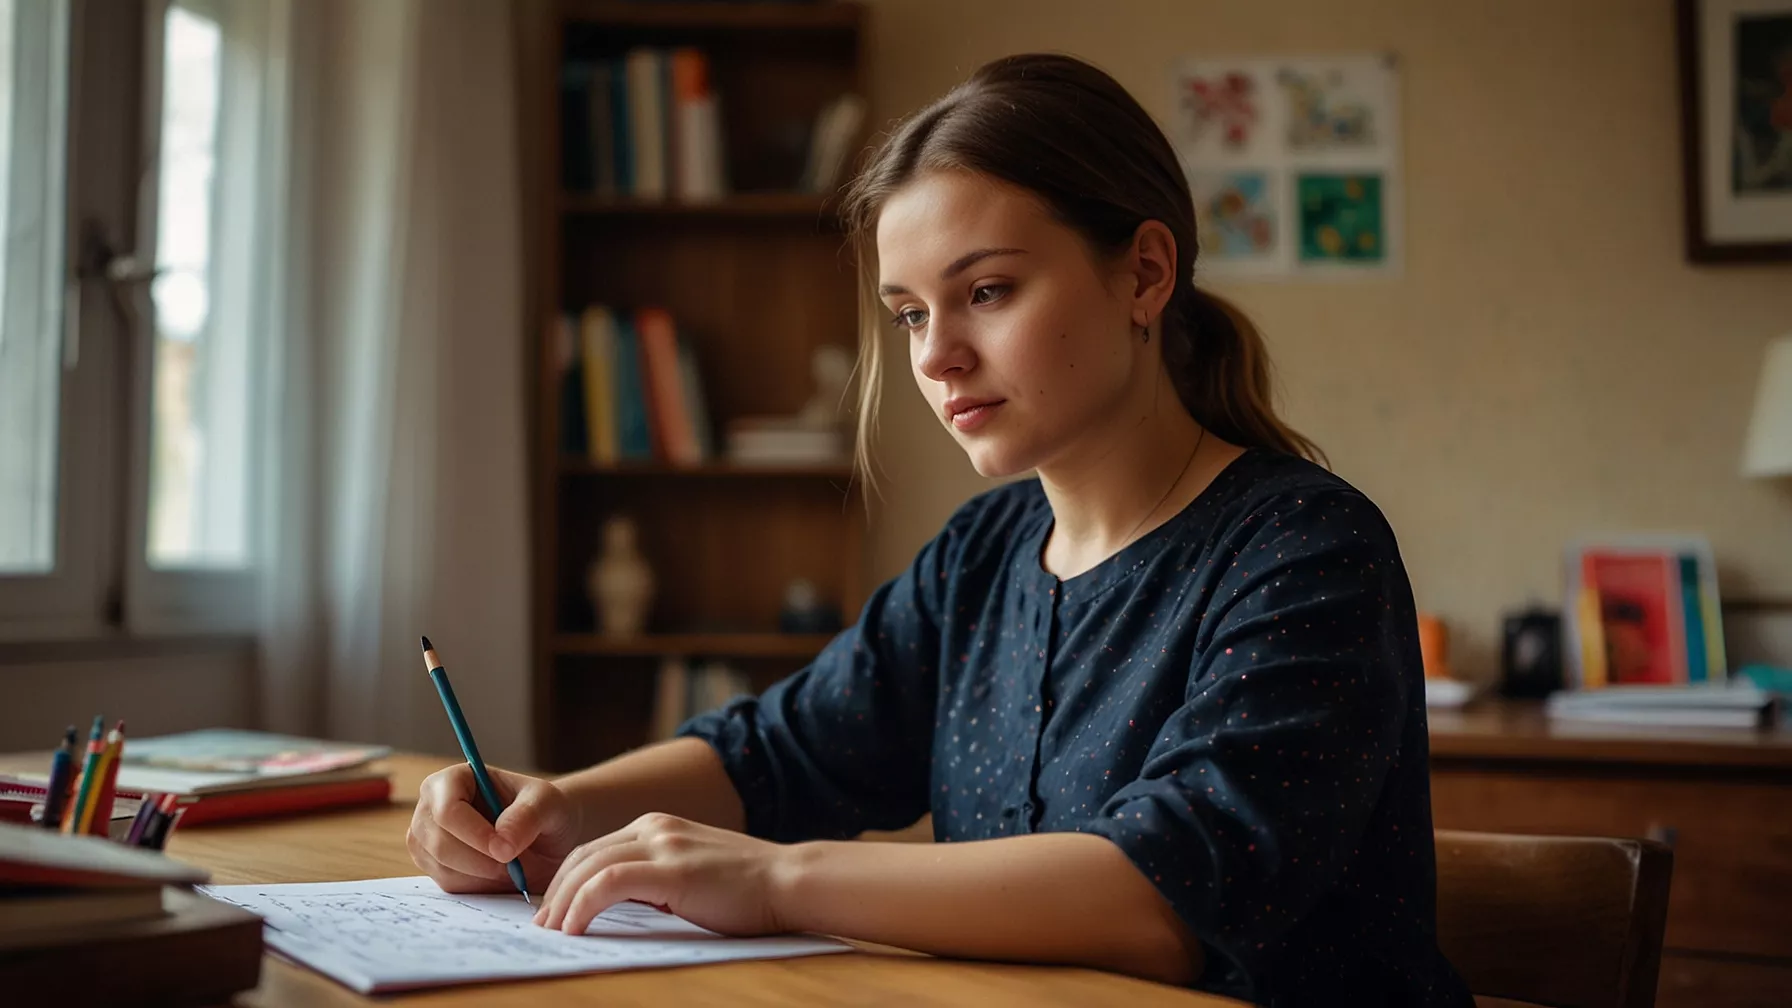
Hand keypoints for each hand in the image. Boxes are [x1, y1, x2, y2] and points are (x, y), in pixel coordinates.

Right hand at [407, 763, 580, 893]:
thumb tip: (501, 844)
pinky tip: (501, 874)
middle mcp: (432, 808)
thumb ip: (528, 815)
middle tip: (515, 863)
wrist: (549, 839)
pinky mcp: (435, 868)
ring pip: (442, 868)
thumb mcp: (548, 803)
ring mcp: (429, 840)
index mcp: (453, 780)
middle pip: (439, 843)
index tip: (506, 850)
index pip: (446, 810)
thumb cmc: (545, 810)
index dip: (474, 833)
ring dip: (483, 875)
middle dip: (482, 860)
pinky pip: (450, 886)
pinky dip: (480, 887)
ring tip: (512, 865)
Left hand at [533, 812, 792, 936]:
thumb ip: (656, 882)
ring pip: (589, 866)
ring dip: (562, 901)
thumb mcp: (690, 877)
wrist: (789, 882)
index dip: (565, 882)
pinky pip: (609, 883)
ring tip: (551, 931)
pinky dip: (583, 905)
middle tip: (541, 925)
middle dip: (554, 892)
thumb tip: (616, 908)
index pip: (593, 850)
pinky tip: (574, 928)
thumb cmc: (748, 890)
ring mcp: (663, 844)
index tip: (552, 912)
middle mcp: (655, 827)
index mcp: (658, 827)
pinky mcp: (671, 868)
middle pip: (582, 855)